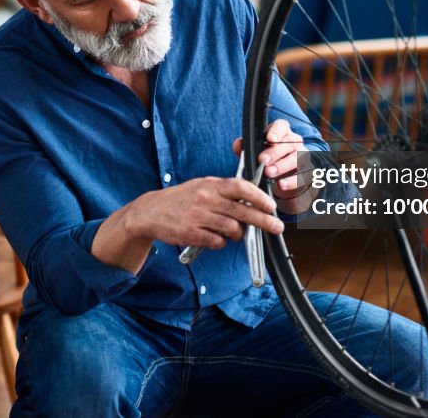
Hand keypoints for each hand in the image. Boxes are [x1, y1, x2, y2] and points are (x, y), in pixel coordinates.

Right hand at [126, 177, 284, 249]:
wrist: (151, 212)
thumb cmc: (180, 199)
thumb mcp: (202, 186)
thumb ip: (224, 191)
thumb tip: (252, 200)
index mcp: (210, 184)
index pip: (241, 187)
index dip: (259, 197)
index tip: (271, 206)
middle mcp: (206, 199)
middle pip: (242, 212)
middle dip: (263, 221)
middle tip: (276, 227)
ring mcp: (198, 217)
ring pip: (232, 229)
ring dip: (237, 234)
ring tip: (233, 232)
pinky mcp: (192, 233)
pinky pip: (217, 241)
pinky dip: (220, 242)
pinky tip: (214, 237)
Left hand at [232, 119, 311, 214]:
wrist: (283, 180)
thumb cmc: (268, 161)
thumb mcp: (255, 153)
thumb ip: (245, 147)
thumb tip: (238, 145)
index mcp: (282, 133)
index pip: (282, 126)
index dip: (277, 131)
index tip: (270, 139)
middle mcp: (295, 142)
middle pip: (289, 143)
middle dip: (275, 152)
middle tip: (263, 160)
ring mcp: (304, 157)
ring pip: (297, 158)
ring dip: (282, 166)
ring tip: (269, 173)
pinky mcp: (308, 172)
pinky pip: (303, 175)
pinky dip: (292, 181)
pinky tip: (281, 184)